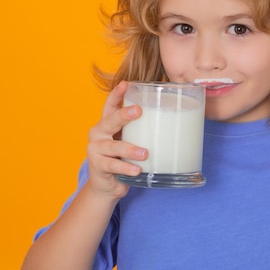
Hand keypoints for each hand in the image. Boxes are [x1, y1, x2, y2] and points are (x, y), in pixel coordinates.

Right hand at [86, 81, 146, 199]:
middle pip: (111, 120)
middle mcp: (98, 133)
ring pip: (114, 146)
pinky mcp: (98, 166)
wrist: (107, 185)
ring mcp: (96, 149)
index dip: (116, 94)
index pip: (110, 105)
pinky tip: (137, 170)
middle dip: (124, 115)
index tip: (126, 83)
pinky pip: (113, 166)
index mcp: (106, 124)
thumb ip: (141, 131)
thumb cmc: (123, 159)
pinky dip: (126, 168)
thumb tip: (174, 121)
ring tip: (145, 153)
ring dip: (130, 149)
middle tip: (139, 111)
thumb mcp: (130, 141)